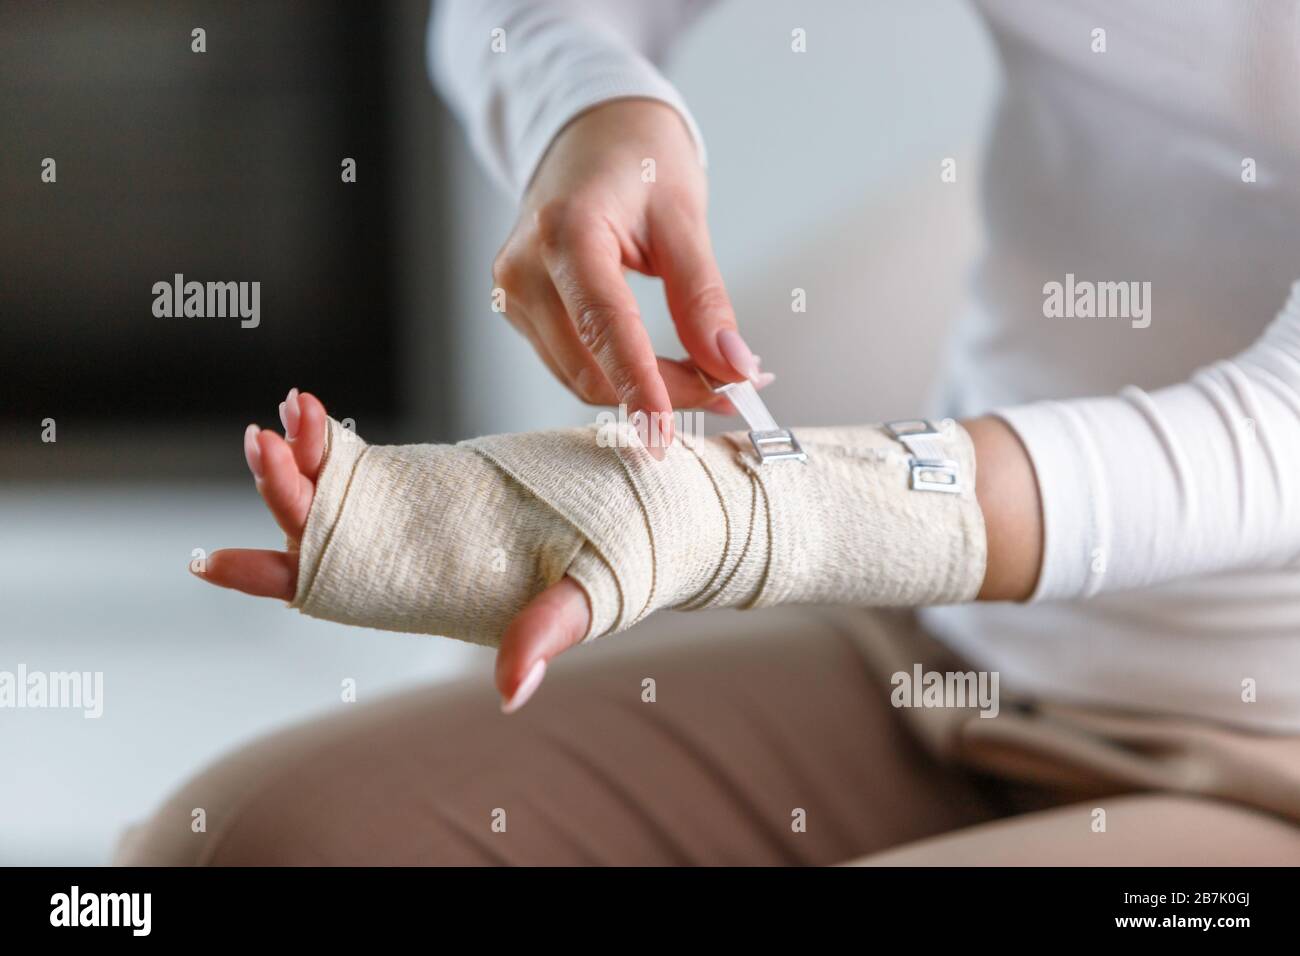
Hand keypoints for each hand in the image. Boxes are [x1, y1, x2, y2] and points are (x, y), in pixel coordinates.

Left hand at [196, 389, 593, 714]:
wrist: (653, 508)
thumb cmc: (622, 563)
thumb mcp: (587, 598)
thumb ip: (544, 635)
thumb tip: (513, 690)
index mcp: (430, 593)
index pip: (333, 589)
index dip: (272, 575)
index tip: (212, 560)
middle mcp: (408, 557)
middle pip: (321, 528)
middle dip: (285, 488)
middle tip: (263, 438)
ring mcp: (415, 514)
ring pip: (335, 489)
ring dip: (305, 451)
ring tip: (291, 405)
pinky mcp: (433, 478)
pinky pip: (366, 461)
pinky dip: (336, 439)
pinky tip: (314, 411)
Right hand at [492, 98, 769, 457]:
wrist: (589, 132)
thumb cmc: (636, 158)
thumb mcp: (684, 218)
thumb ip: (704, 297)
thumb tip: (733, 366)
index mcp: (564, 230)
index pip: (604, 327)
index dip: (639, 388)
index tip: (668, 434)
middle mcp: (524, 268)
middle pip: (590, 369)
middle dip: (661, 395)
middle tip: (732, 393)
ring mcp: (514, 294)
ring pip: (579, 378)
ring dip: (644, 392)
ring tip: (707, 377)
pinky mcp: (519, 311)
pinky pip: (572, 364)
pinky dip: (620, 377)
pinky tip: (662, 369)